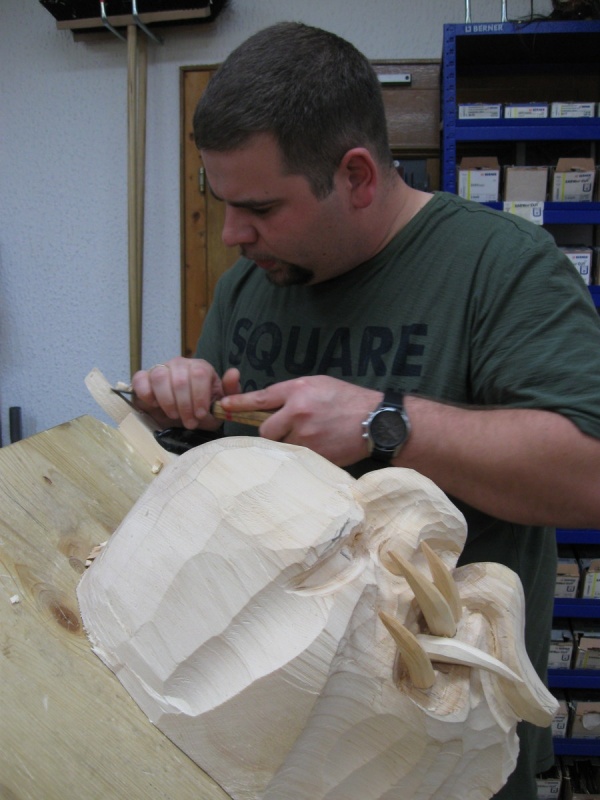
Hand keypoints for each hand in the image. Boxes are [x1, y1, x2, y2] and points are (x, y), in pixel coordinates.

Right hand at [131, 357, 240, 429]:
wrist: (180, 420)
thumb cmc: (202, 412)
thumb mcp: (220, 407)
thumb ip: (231, 391)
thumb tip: (234, 372)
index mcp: (201, 368)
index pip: (199, 374)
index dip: (199, 397)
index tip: (200, 415)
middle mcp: (180, 364)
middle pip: (181, 379)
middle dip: (185, 406)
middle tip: (189, 422)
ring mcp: (161, 368)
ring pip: (160, 377)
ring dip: (168, 401)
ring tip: (174, 415)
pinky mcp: (143, 378)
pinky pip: (141, 380)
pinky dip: (147, 394)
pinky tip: (155, 406)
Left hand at [219, 376, 381, 465]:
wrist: (377, 421)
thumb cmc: (348, 400)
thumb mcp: (319, 384)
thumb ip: (293, 393)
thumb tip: (272, 404)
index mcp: (298, 390)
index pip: (260, 398)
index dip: (239, 403)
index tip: (223, 407)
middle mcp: (298, 411)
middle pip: (266, 430)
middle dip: (274, 432)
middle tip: (292, 429)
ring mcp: (306, 435)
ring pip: (281, 445)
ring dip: (290, 443)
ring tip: (314, 436)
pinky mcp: (315, 454)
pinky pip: (297, 457)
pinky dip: (304, 453)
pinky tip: (322, 444)